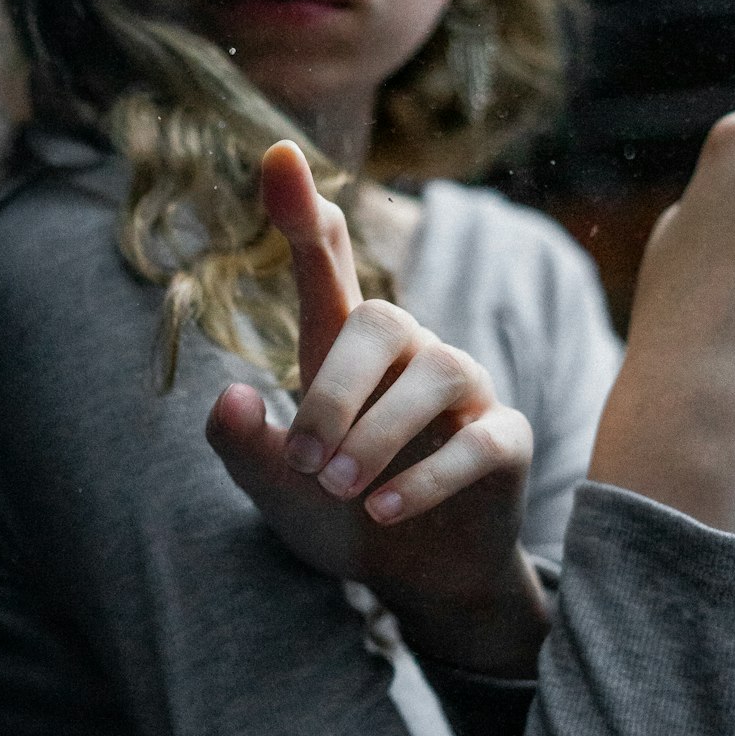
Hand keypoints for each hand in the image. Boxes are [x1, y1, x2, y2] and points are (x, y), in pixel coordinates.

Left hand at [206, 141, 548, 673]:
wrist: (414, 579)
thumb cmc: (340, 514)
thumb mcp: (276, 489)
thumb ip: (244, 446)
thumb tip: (229, 396)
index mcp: (344, 349)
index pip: (328, 262)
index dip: (302, 209)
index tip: (275, 156)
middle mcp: (408, 354)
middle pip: (381, 319)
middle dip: (333, 390)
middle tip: (306, 462)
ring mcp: (464, 392)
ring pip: (436, 371)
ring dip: (379, 432)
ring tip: (342, 488)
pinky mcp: (505, 440)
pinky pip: (477, 440)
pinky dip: (425, 477)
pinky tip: (383, 511)